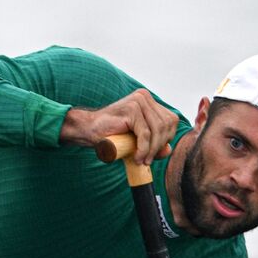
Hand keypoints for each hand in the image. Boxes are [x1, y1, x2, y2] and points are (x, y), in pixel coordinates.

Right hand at [59, 89, 177, 164]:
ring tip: (143, 161)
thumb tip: (168, 150)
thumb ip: (153, 144)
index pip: (170, 120)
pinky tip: (138, 158)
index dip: (167, 138)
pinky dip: (144, 149)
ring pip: (157, 129)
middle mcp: (144, 97)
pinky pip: (145, 134)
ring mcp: (138, 101)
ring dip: (152, 150)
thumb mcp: (136, 140)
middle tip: (148, 159)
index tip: (155, 152)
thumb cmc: (111, 135)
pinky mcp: (132, 110)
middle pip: (167, 124)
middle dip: (160, 145)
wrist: (87, 130)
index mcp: (148, 100)